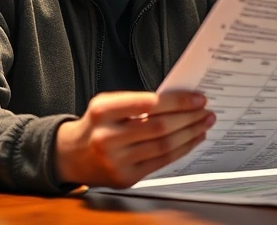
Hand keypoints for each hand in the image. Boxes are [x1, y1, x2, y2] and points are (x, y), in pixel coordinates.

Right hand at [54, 91, 213, 188]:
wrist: (71, 156)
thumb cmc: (96, 125)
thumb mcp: (107, 104)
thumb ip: (137, 101)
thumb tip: (178, 100)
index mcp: (102, 111)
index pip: (147, 104)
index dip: (176, 102)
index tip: (196, 98)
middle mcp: (107, 137)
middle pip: (159, 126)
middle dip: (188, 117)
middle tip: (205, 110)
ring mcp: (116, 161)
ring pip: (163, 145)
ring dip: (190, 133)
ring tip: (203, 123)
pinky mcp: (126, 177)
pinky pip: (161, 162)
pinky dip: (182, 149)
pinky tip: (192, 139)